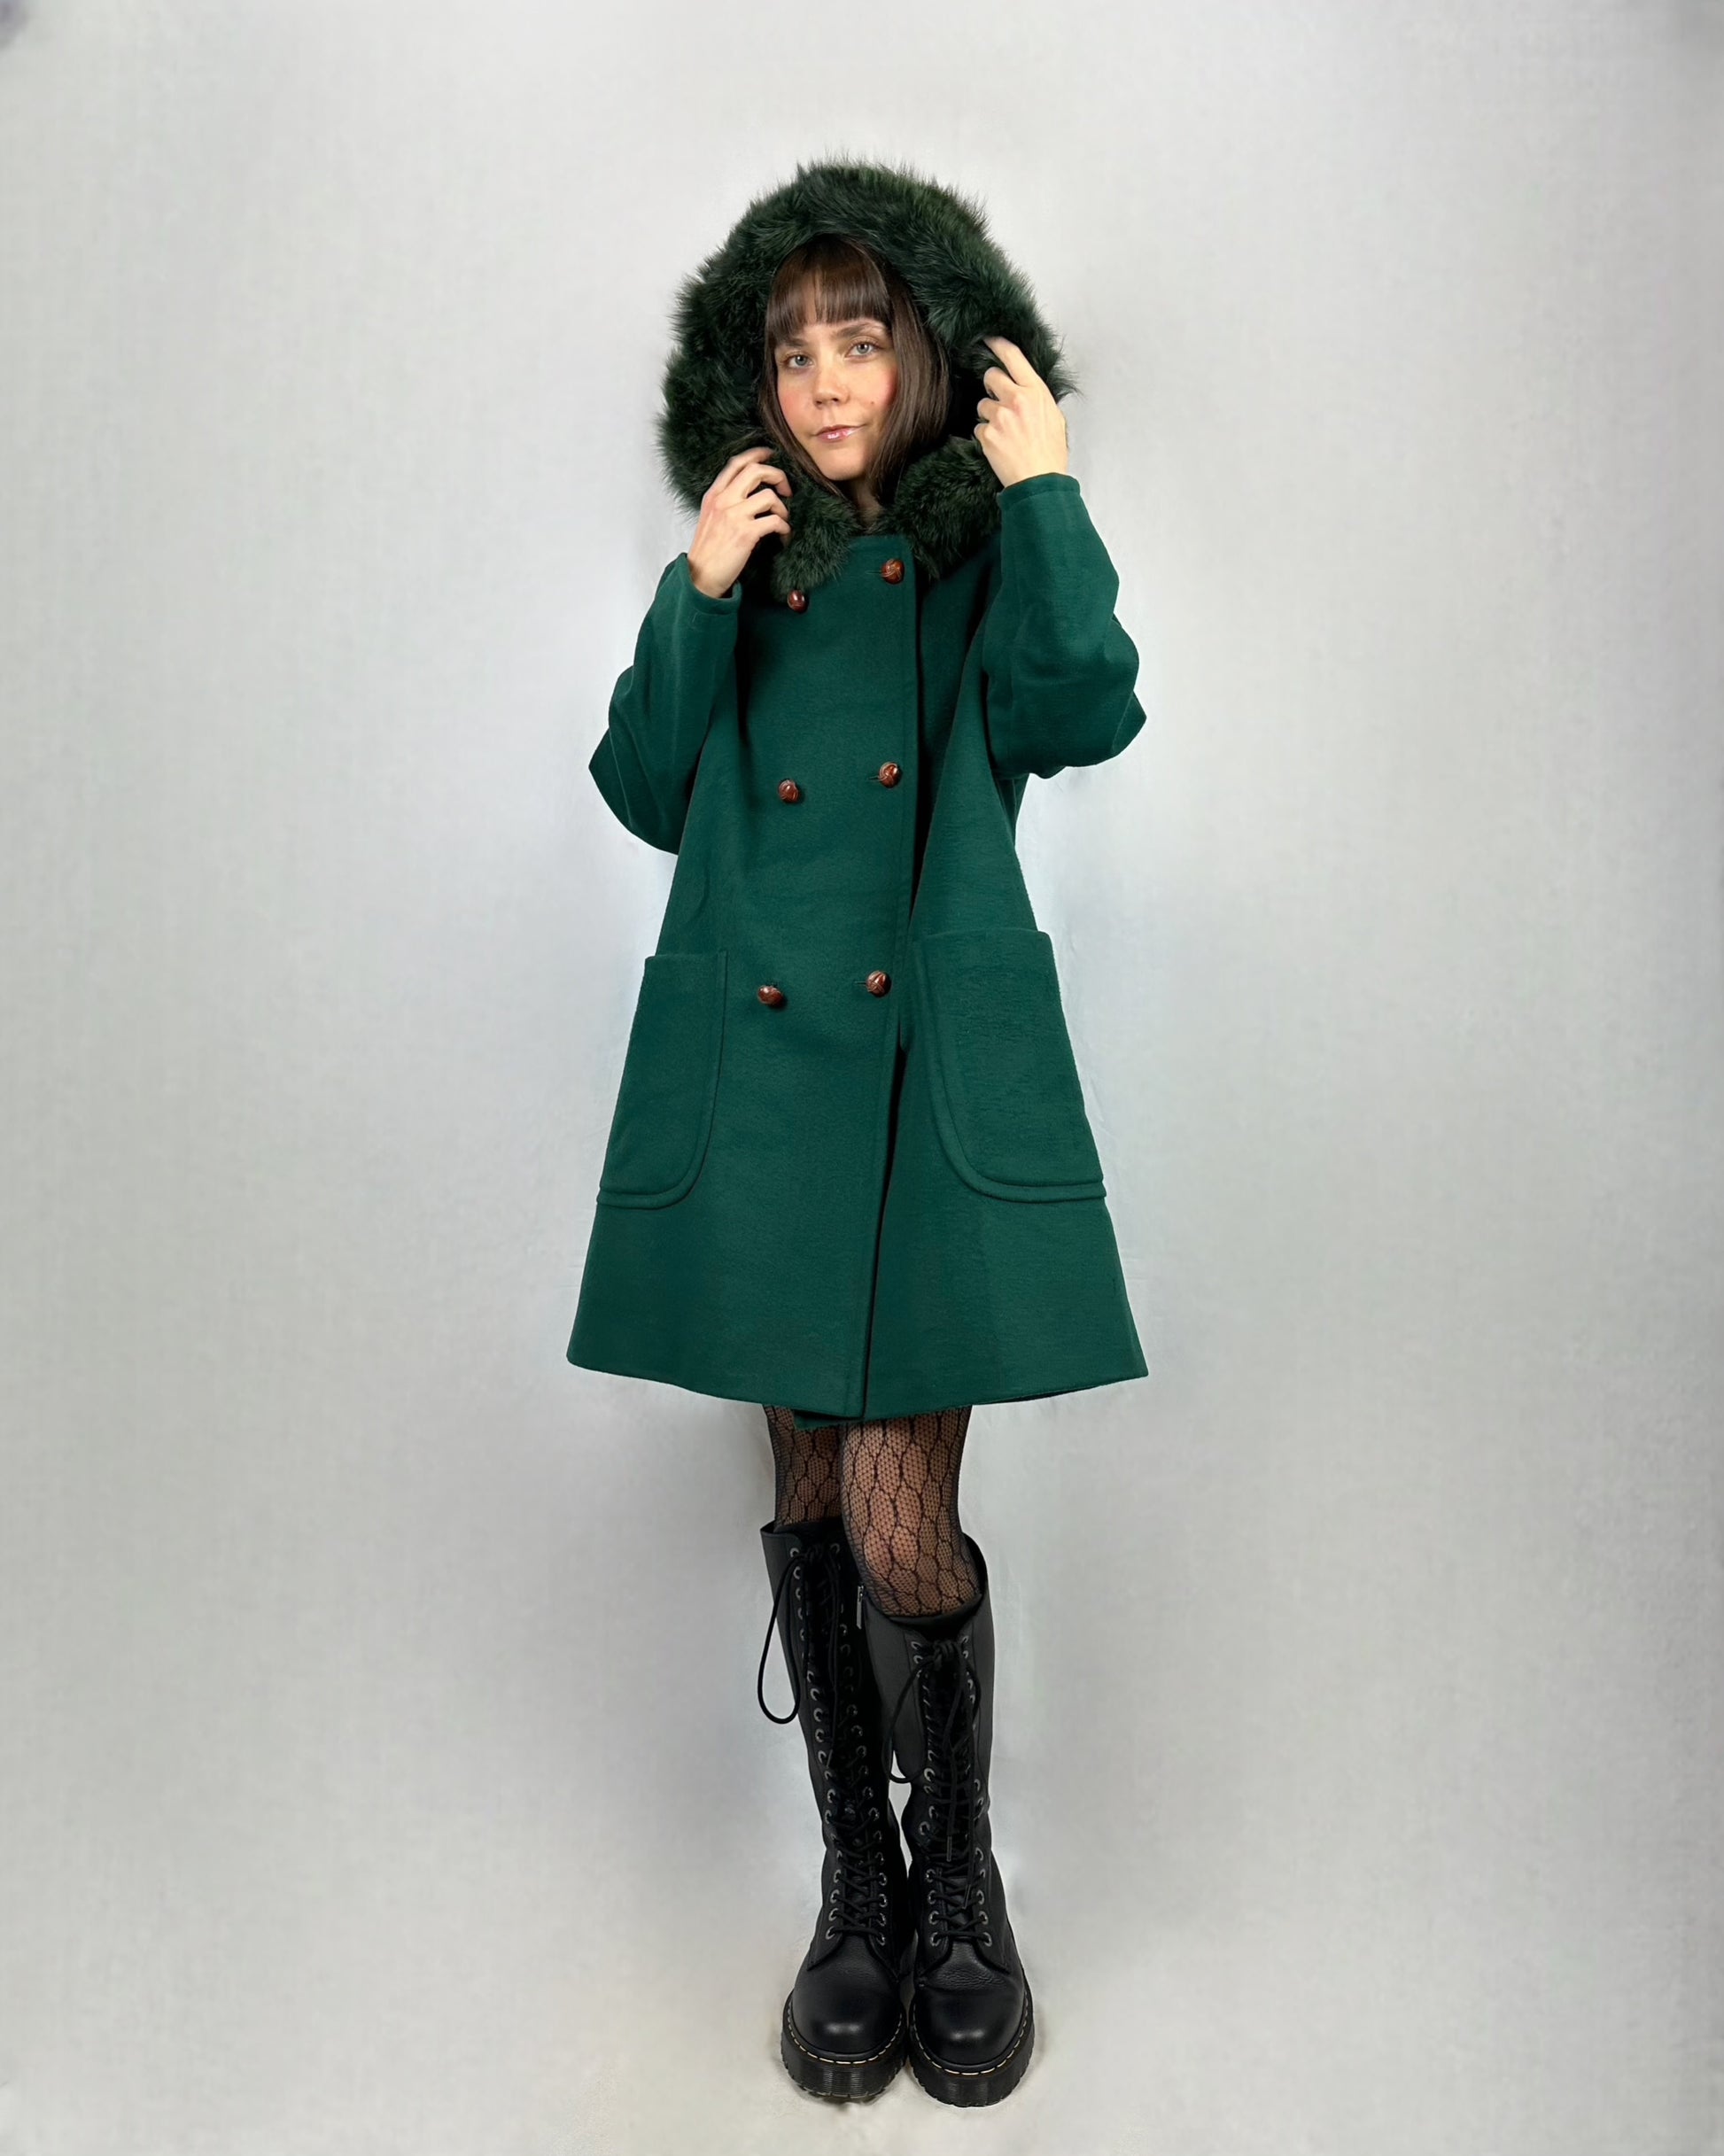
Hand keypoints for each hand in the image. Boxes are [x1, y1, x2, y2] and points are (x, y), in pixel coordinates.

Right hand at [687, 447, 791, 596]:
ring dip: (783, 508)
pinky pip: (775, 521)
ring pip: (769, 496)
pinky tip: (783, 535)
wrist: (700, 576)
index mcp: (714, 495)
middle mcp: (723, 501)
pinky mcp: (745, 533)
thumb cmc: (708, 550)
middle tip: (786, 489)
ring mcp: (734, 516)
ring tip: (782, 521)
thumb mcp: (710, 517)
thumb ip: (726, 501)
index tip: (771, 455)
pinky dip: (785, 528)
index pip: (737, 463)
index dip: (757, 454)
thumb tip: (751, 492)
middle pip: (756, 471)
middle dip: (777, 475)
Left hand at [973, 334, 1068, 487]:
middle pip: (991, 376)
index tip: (988, 339)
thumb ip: (1037, 398)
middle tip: (999, 400)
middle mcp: (1017, 399)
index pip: (1013, 357)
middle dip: (992, 386)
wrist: (1040, 482)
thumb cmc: (1050, 454)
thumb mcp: (1054, 418)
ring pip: (983, 405)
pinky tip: (1000, 446)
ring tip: (1005, 433)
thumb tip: (1025, 388)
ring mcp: (1000, 416)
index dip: (998, 344)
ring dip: (990, 416)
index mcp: (1036, 392)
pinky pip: (979, 428)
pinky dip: (986, 436)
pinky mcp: (987, 434)